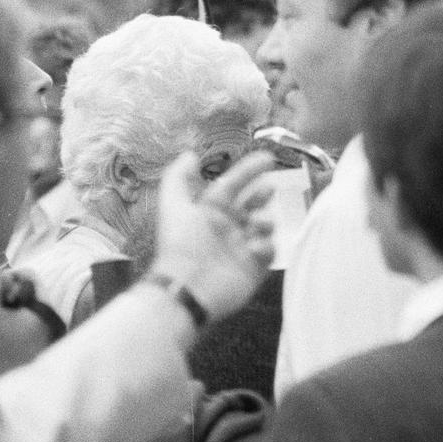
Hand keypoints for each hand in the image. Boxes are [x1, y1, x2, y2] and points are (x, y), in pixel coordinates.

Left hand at [150, 150, 275, 319]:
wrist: (187, 287)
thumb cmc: (180, 244)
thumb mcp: (173, 206)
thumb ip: (177, 177)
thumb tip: (189, 154)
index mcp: (211, 211)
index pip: (234, 184)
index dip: (250, 170)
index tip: (268, 158)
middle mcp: (227, 227)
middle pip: (252, 204)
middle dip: (262, 194)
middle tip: (269, 188)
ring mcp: (241, 247)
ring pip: (264, 226)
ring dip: (265, 220)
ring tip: (258, 222)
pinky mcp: (253, 268)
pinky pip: (268, 252)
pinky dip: (265, 246)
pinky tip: (253, 247)